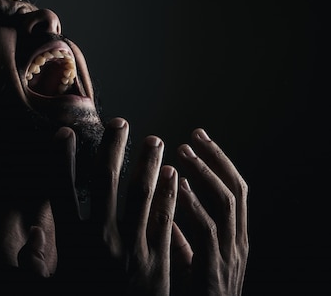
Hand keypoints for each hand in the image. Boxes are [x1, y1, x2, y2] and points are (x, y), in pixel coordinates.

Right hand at [48, 119, 247, 295]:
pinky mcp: (159, 263)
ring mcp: (134, 250)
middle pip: (106, 184)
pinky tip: (173, 174)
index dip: (61, 160)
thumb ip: (34, 266)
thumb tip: (29, 233)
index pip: (62, 192)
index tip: (63, 133)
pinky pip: (164, 220)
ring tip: (155, 139)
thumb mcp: (50, 289)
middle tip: (120, 122)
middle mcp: (103, 241)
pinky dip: (169, 194)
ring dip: (147, 164)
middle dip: (112, 149)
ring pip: (141, 196)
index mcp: (74, 246)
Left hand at [171, 128, 248, 295]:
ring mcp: (230, 255)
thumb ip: (181, 237)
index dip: (217, 162)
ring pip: (226, 203)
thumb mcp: (192, 263)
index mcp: (234, 238)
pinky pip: (207, 230)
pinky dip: (194, 205)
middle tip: (194, 135)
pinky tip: (179, 188)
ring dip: (205, 174)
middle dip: (215, 159)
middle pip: (235, 189)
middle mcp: (238, 243)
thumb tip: (166, 208)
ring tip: (184, 152)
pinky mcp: (214, 269)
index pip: (233, 190)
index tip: (197, 139)